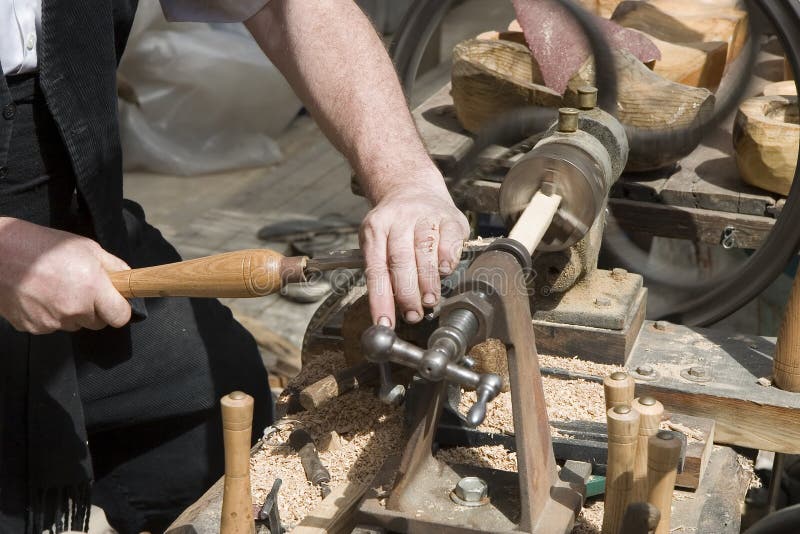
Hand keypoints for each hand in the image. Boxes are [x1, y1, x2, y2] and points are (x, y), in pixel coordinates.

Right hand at [0, 218, 131, 333]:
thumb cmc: (42, 246)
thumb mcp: (86, 247)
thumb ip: (113, 266)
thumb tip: (127, 279)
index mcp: (92, 289)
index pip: (120, 317)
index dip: (119, 310)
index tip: (115, 302)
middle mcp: (74, 309)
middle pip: (97, 323)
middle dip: (94, 309)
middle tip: (81, 288)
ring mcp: (52, 321)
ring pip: (73, 325)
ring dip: (71, 312)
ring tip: (56, 287)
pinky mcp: (32, 327)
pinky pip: (51, 325)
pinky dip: (49, 315)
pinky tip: (39, 295)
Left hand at [359, 181, 469, 326]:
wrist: (413, 188)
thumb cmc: (395, 227)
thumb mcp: (379, 242)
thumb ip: (384, 272)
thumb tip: (392, 312)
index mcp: (375, 229)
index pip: (376, 270)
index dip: (380, 300)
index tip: (385, 324)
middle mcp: (398, 219)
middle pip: (400, 260)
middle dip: (407, 293)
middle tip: (414, 315)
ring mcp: (424, 215)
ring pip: (424, 250)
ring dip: (428, 280)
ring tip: (430, 301)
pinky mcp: (448, 216)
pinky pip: (448, 240)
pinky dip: (447, 258)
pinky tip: (445, 272)